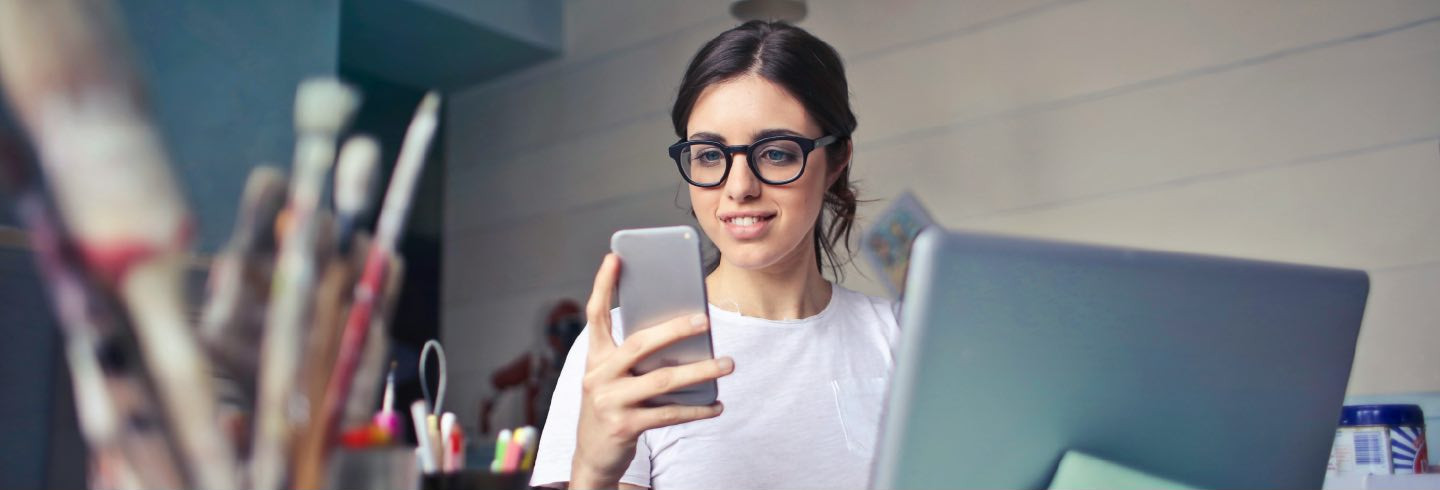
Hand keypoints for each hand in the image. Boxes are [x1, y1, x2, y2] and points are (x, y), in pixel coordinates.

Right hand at [569, 254, 733, 487]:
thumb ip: (636, 357)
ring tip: (727, 363)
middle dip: (674, 329)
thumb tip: (684, 334)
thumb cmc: (613, 405)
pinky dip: (697, 409)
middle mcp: (598, 376)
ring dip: (700, 371)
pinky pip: (669, 414)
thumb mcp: (614, 378)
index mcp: (595, 358)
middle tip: (704, 320)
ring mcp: (610, 402)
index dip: (602, 285)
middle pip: (639, 344)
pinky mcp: (625, 426)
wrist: (593, 455)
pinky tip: (717, 404)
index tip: (614, 257)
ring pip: (662, 380)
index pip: (595, 315)